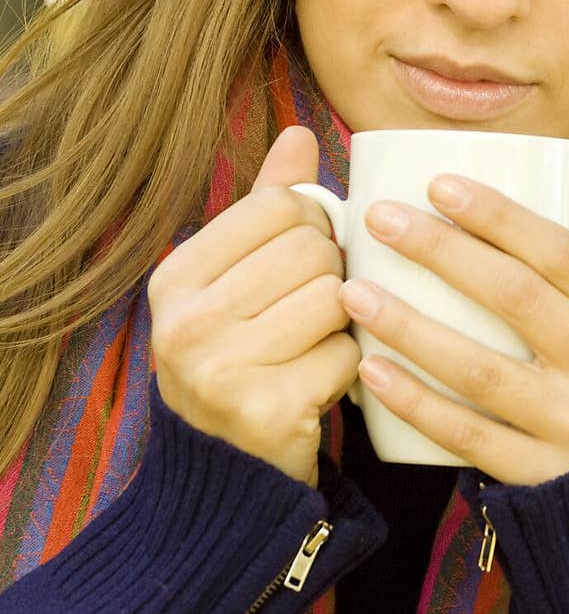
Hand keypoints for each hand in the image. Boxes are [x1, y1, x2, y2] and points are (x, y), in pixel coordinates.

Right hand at [148, 126, 360, 486]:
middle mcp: (186, 321)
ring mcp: (222, 369)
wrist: (227, 479)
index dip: (313, 226)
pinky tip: (320, 386)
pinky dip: (348, 368)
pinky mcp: (267, 411)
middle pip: (313, 248)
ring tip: (313, 346)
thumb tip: (301, 134)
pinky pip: (348, 353)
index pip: (279, 205)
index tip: (303, 260)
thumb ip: (267, 208)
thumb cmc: (240, 362)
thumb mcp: (236, 281)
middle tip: (314, 310)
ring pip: (337, 296)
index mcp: (175, 277)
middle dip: (332, 274)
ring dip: (344, 323)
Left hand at [338, 135, 568, 485]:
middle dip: (443, 253)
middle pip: (519, 300)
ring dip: (412, 327)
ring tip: (353, 290)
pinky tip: (369, 369)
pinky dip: (416, 403)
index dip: (500, 215)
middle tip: (379, 218)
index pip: (565, 254)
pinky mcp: (538, 479)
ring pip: (484, 373)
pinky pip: (468, 438)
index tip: (435, 182)